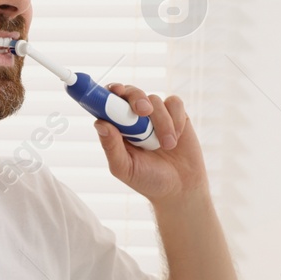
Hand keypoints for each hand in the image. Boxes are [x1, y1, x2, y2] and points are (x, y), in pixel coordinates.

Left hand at [95, 84, 207, 202]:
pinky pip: (174, 103)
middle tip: (144, 111)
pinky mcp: (175, 115)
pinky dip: (175, 119)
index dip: (107, 93)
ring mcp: (155, 115)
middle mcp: (134, 118)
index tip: (114, 91)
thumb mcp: (125, 168)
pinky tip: (177, 137)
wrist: (180, 188)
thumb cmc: (148, 180)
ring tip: (167, 146)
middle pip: (130, 92)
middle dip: (136, 97)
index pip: (107, 103)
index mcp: (117, 129)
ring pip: (154, 100)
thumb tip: (100, 123)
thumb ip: (111, 147)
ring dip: (162, 122)